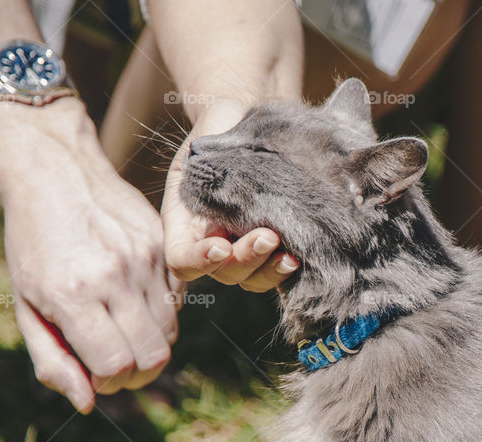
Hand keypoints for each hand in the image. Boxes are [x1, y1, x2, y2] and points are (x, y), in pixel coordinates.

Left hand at [0, 98, 180, 412]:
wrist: (56, 174)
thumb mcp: (27, 304)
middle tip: (113, 363)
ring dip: (149, 345)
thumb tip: (88, 404)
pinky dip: (160, 314)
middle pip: (154, 358)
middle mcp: (115, 276)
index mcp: (73, 294)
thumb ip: (53, 359)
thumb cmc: (33, 245)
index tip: (95, 374)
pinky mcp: (163, 246)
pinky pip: (178, 302)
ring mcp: (146, 259)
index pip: (116, 368)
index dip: (109, 384)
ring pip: (171, 333)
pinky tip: (132, 298)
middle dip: (136, 375)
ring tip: (120, 329)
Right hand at [161, 99, 298, 290]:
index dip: (199, 261)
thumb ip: (210, 165)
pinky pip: (273, 273)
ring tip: (289, 255)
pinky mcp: (269, 248)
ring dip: (268, 271)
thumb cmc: (222, 130)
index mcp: (185, 224)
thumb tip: (229, 176)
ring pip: (249, 280)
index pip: (182, 260)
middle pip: (222, 273)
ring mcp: (240, 248)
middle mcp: (211, 243)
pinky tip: (299, 258)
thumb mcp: (207, 143)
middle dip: (245, 259)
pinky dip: (284, 271)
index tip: (221, 244)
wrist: (248, 121)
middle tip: (268, 235)